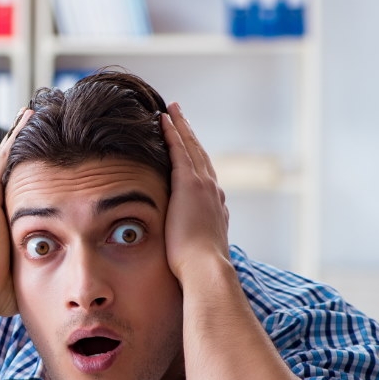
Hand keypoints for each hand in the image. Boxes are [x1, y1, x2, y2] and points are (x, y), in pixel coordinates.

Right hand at [0, 107, 33, 318]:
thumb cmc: (0, 290)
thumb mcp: (24, 268)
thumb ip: (39, 263)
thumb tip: (64, 274)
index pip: (18, 185)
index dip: (31, 167)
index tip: (46, 150)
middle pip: (11, 164)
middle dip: (24, 142)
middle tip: (38, 116)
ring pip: (7, 156)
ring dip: (20, 133)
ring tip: (33, 109)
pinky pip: (4, 158)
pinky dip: (15, 137)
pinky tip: (27, 117)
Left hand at [160, 103, 230, 281]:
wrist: (206, 269)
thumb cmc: (198, 269)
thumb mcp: (197, 251)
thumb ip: (192, 242)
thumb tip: (184, 249)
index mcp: (215, 207)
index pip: (204, 176)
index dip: (196, 159)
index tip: (189, 146)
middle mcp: (213, 192)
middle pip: (200, 155)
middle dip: (190, 135)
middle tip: (181, 116)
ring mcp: (203, 186)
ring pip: (191, 148)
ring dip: (182, 127)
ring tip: (172, 110)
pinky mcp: (189, 184)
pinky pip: (180, 151)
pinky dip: (173, 133)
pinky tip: (163, 119)